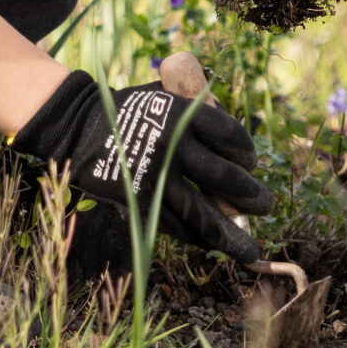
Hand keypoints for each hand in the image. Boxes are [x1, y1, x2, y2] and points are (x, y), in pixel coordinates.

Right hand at [10, 70, 273, 260]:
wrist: (79, 125)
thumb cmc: (129, 109)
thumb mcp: (164, 98)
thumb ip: (196, 113)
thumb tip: (235, 145)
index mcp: (182, 115)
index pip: (230, 137)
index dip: (246, 153)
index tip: (252, 163)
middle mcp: (173, 146)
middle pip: (223, 177)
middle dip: (250, 195)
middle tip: (267, 206)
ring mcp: (155, 177)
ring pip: (202, 213)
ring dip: (230, 234)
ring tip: (250, 249)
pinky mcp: (138, 201)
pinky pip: (174, 226)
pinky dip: (197, 239)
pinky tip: (213, 246)